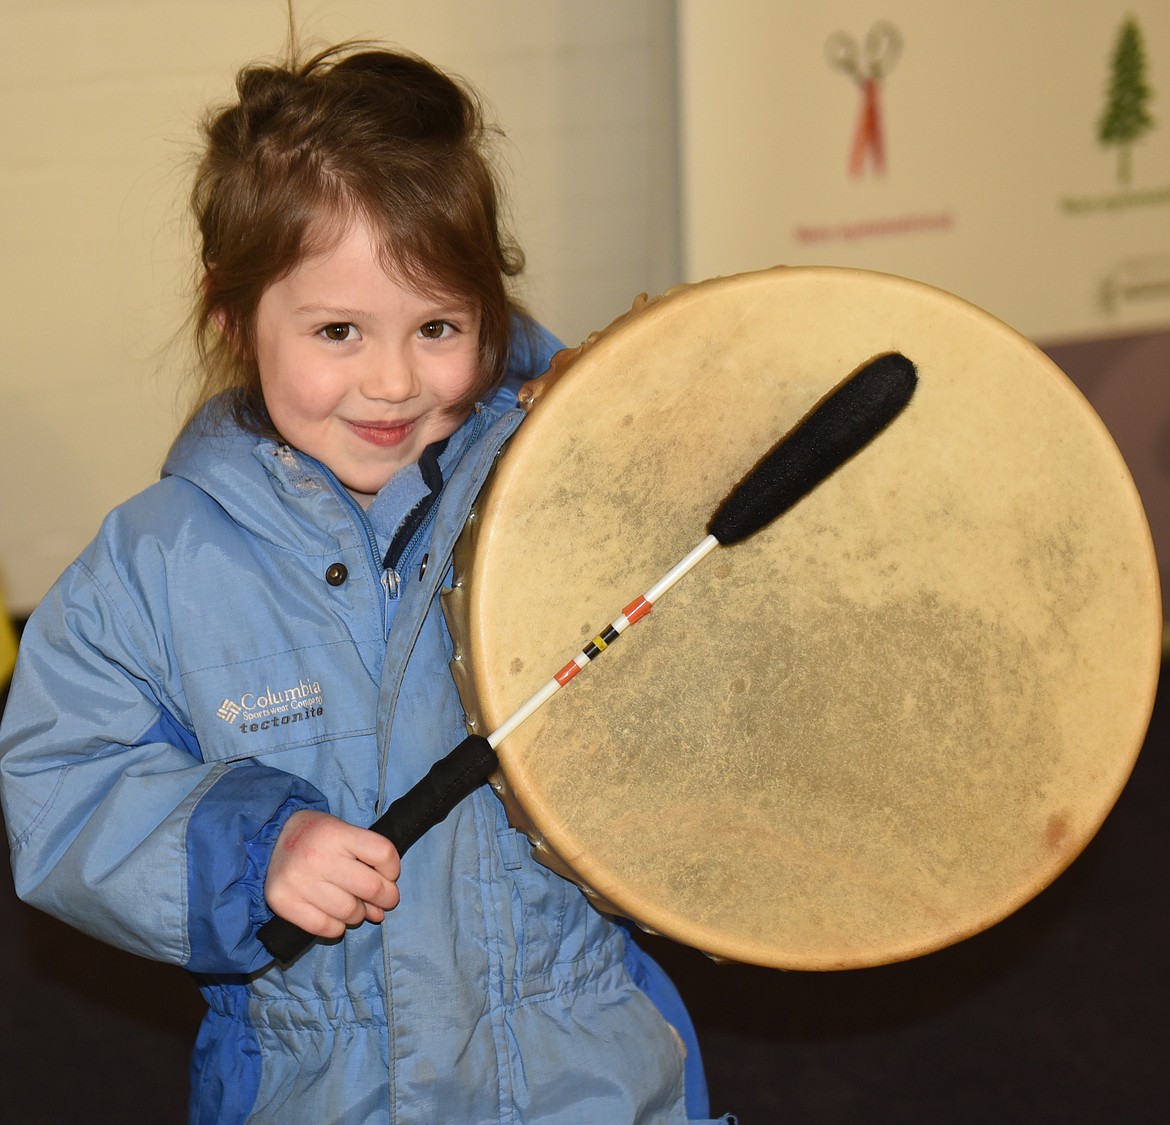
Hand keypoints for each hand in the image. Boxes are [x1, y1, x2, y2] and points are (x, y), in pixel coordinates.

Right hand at [264, 810, 400, 938]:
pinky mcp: (283, 902)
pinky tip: (336, 917)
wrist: (272, 838)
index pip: (383, 854)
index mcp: (337, 834)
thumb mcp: (345, 831)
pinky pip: (325, 927)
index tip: (389, 875)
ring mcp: (299, 881)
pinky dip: (337, 927)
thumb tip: (382, 906)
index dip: (393, 869)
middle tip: (382, 901)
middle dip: (385, 898)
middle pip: (370, 888)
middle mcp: (318, 857)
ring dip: (359, 915)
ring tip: (355, 907)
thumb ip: (368, 859)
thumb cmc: (318, 836)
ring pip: (349, 912)